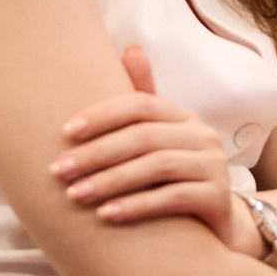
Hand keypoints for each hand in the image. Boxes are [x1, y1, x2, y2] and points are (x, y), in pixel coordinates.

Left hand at [54, 46, 253, 252]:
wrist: (218, 226)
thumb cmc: (176, 178)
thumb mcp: (160, 140)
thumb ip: (143, 102)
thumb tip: (132, 49)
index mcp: (183, 117)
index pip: (141, 104)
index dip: (102, 115)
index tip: (65, 132)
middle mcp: (202, 135)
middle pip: (144, 136)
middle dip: (96, 153)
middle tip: (58, 171)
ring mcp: (214, 166)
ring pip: (157, 166)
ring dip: (110, 181)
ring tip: (75, 195)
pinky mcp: (218, 198)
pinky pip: (172, 198)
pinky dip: (136, 206)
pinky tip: (106, 215)